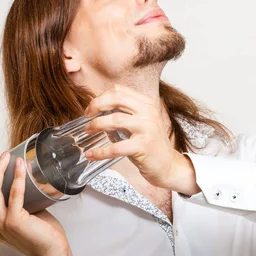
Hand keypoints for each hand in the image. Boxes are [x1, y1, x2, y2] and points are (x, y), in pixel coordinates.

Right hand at [0, 152, 74, 255]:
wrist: (52, 252)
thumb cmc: (41, 235)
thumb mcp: (20, 219)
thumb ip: (15, 205)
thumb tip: (21, 182)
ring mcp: (2, 224)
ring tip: (5, 157)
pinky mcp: (15, 221)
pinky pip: (14, 193)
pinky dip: (17, 176)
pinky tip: (20, 165)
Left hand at [83, 84, 200, 194]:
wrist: (168, 165)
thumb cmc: (150, 145)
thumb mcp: (141, 123)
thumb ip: (124, 114)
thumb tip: (98, 111)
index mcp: (147, 104)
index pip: (120, 91)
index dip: (101, 97)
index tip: (92, 108)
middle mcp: (149, 113)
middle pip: (117, 98)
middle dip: (96, 105)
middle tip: (87, 116)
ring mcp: (147, 129)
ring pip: (115, 119)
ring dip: (96, 124)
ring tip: (88, 131)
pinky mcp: (143, 146)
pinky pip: (116, 147)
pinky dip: (100, 151)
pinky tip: (92, 154)